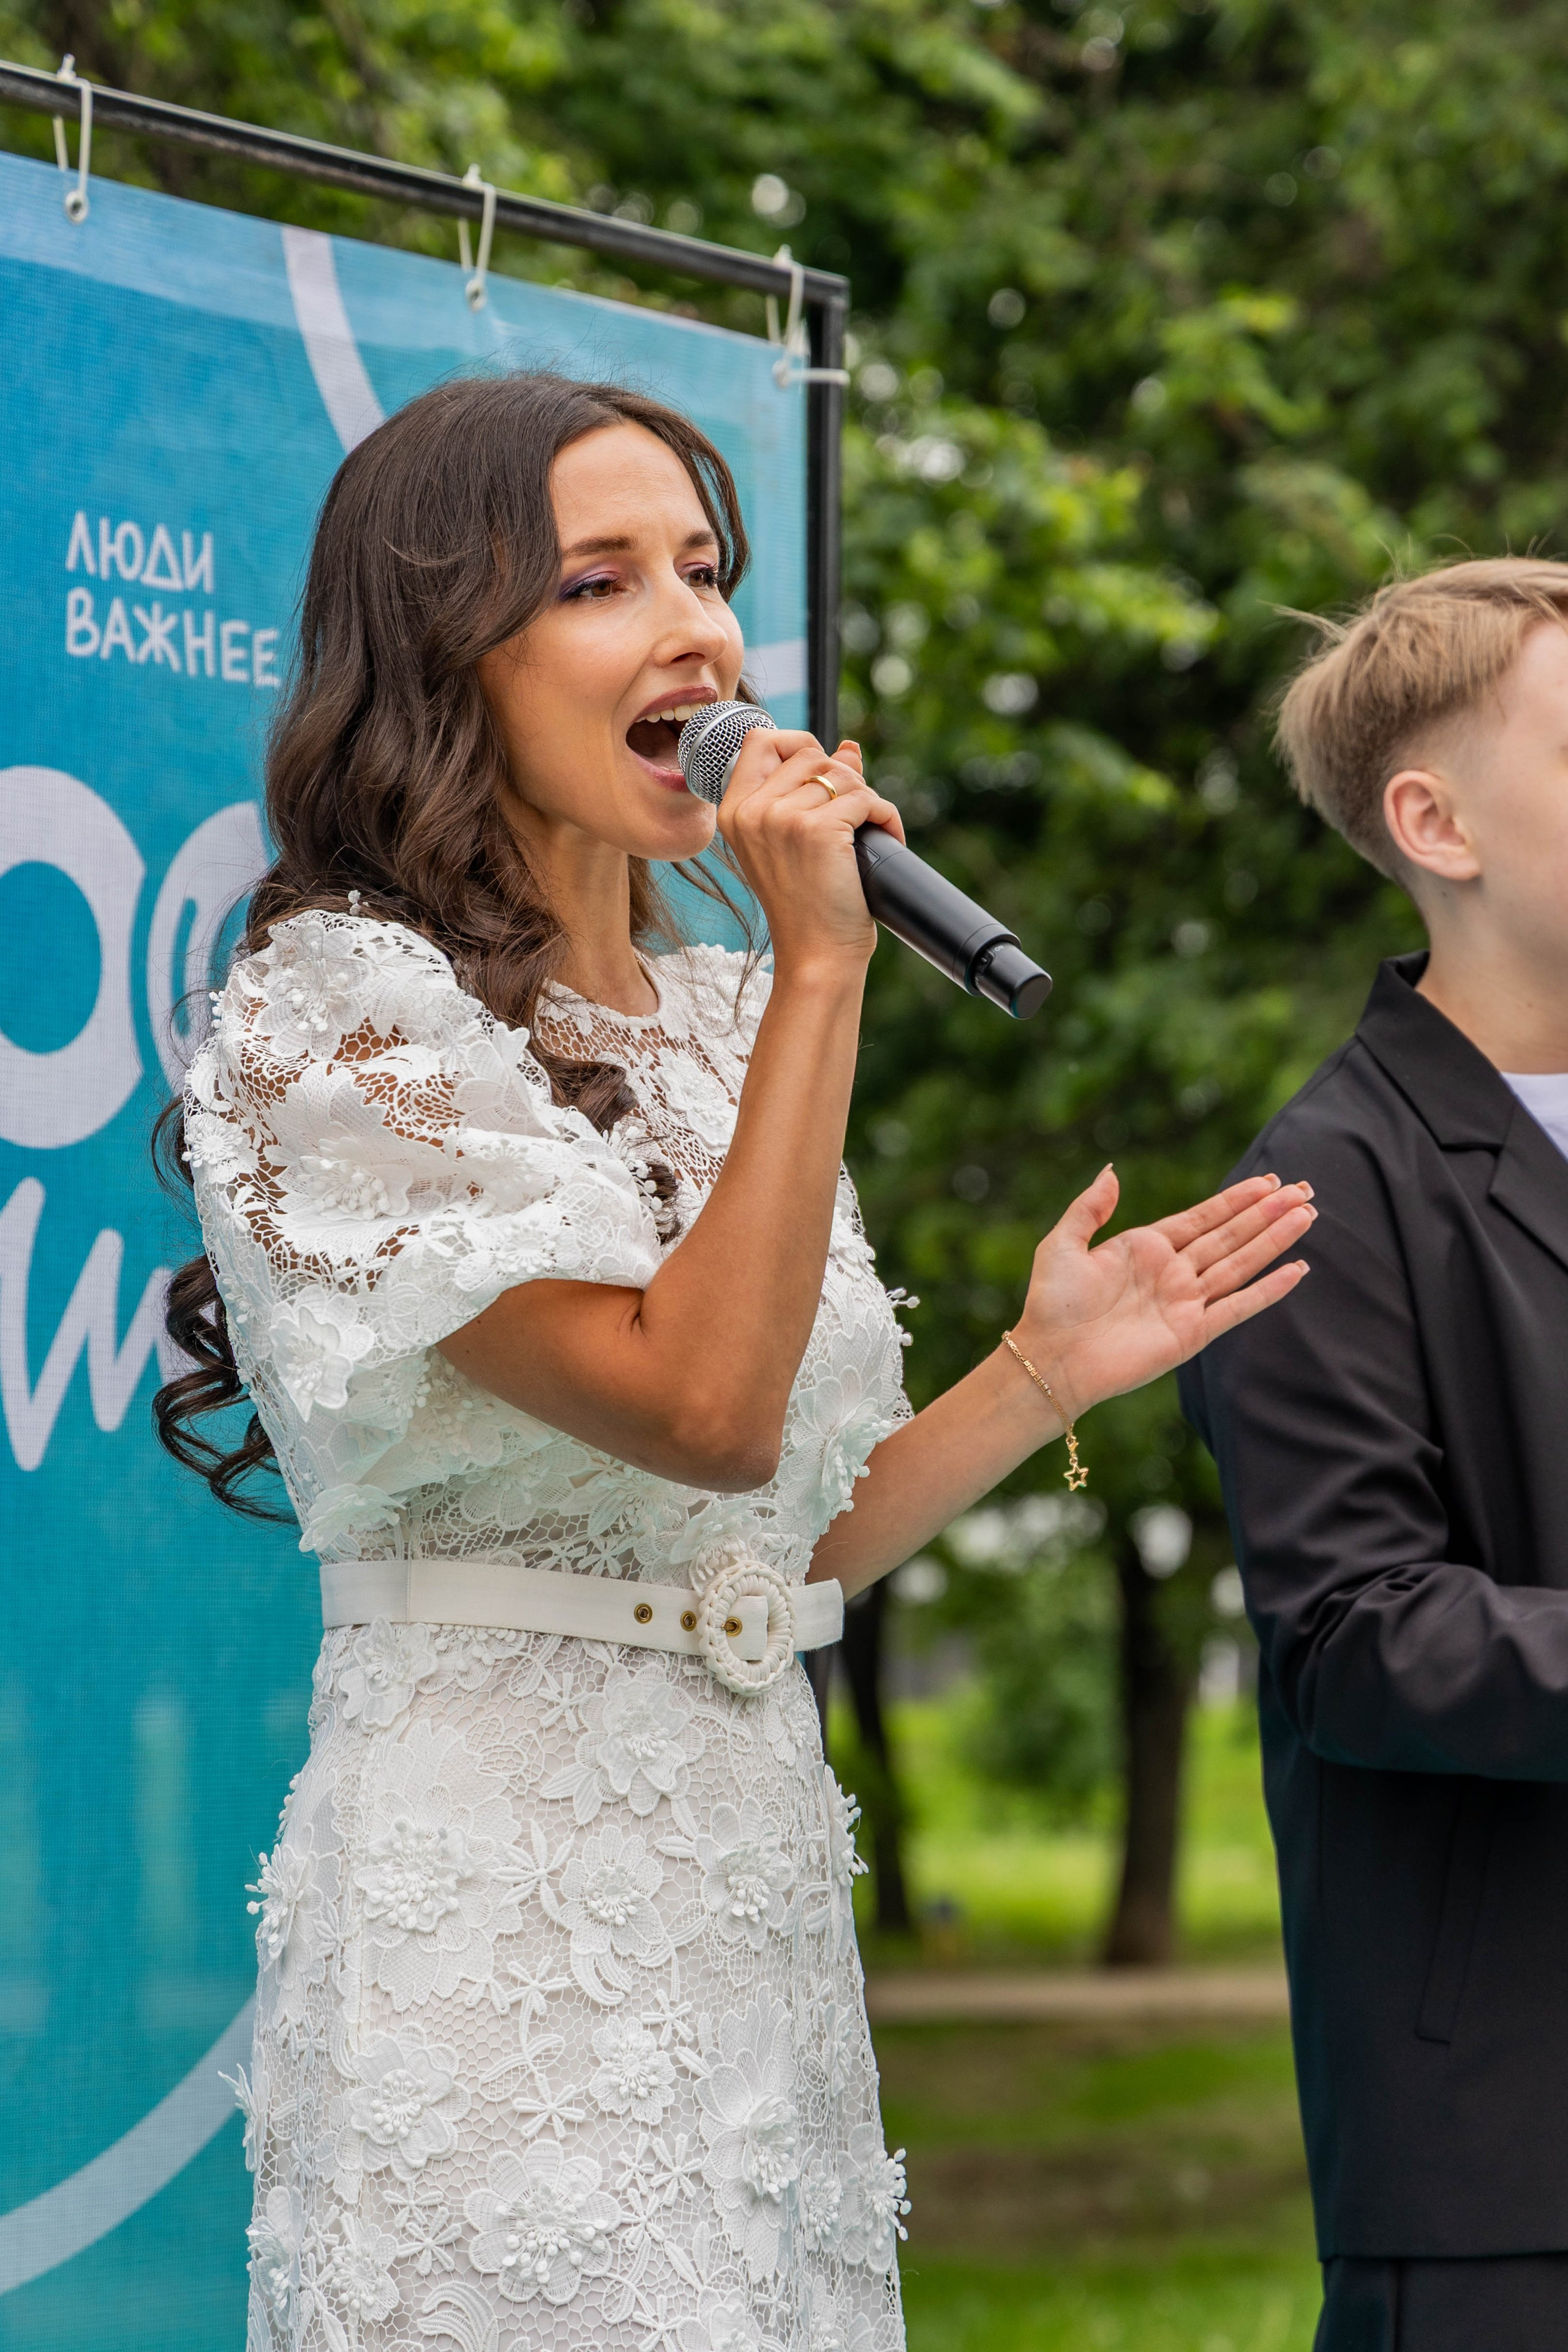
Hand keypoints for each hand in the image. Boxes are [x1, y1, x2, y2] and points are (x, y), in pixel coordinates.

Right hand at [717, 731, 903, 974]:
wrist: (815, 957)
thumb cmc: (807, 906)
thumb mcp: (796, 842)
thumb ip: (814, 790)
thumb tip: (849, 748)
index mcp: (735, 812)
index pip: (760, 740)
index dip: (798, 744)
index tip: (822, 775)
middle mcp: (752, 811)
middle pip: (811, 754)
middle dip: (843, 779)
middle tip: (853, 818)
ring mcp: (782, 818)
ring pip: (843, 775)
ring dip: (867, 800)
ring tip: (868, 834)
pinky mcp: (818, 830)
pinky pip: (867, 799)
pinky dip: (886, 818)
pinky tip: (886, 839)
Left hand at [1009, 1167, 1314, 1423]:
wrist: (1051, 1358)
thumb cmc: (1052, 1304)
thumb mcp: (1063, 1244)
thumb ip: (1089, 1208)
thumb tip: (1111, 1171)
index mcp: (1147, 1248)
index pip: (1204, 1218)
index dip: (1237, 1200)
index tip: (1269, 1181)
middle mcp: (1173, 1272)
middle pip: (1231, 1236)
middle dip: (1267, 1214)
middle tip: (1304, 1191)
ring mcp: (1186, 1303)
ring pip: (1241, 1264)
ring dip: (1274, 1241)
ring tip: (1307, 1216)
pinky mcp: (1192, 1334)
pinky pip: (1238, 1307)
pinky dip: (1268, 1290)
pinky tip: (1296, 1271)